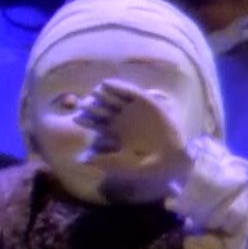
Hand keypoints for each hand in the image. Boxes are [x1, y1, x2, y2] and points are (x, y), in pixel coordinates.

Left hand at [76, 80, 191, 190]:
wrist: (172, 157)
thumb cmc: (147, 163)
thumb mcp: (123, 164)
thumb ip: (104, 161)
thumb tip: (81, 160)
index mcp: (114, 131)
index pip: (96, 123)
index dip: (85, 120)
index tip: (76, 118)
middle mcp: (122, 119)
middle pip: (102, 108)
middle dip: (91, 106)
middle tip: (82, 104)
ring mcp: (133, 109)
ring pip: (114, 98)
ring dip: (103, 94)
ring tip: (94, 91)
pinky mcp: (146, 101)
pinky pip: (130, 92)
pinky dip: (120, 87)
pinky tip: (107, 84)